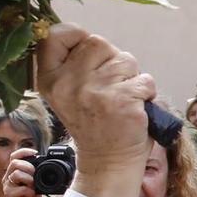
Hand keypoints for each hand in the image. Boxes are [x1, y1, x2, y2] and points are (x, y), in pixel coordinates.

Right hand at [1, 148, 39, 196]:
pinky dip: (28, 191)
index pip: (14, 156)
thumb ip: (36, 175)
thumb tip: (46, 165)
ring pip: (16, 174)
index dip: (24, 152)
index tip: (35, 153)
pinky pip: (19, 188)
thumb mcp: (36, 184)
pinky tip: (31, 194)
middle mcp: (8, 177)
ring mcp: (7, 186)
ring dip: (29, 179)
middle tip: (35, 175)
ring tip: (33, 186)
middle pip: (15, 163)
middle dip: (29, 167)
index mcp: (14, 172)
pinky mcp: (9, 195)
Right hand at [33, 24, 155, 196]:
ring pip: (125, 59)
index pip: (55, 35)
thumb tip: (87, 35)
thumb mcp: (68, 93)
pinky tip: (134, 109)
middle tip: (110, 86)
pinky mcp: (122, 101)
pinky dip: (146, 92)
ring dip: (131, 77)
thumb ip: (72, 64)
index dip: (75, 35)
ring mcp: (95, 92)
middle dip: (111, 58)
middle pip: (98, 42)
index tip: (86, 50)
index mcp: (50, 80)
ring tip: (121, 99)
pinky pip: (145, 80)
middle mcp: (68, 84)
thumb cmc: (93, 123)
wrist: (107, 162)